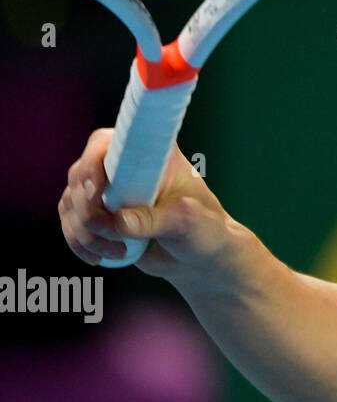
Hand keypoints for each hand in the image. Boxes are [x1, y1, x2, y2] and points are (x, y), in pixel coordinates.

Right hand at [58, 129, 250, 282]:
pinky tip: (97, 258)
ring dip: (87, 233)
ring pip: (71, 202)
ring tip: (120, 251)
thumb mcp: (188, 223)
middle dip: (91, 212)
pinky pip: (69, 222)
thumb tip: (120, 222)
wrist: (198, 255)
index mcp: (151, 153)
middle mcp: (124, 164)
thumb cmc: (202, 229)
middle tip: (117, 235)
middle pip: (80, 176)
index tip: (98, 193)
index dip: (93, 164)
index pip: (107, 142)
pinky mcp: (96, 213)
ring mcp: (106, 188)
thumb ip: (157, 220)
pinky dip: (78, 242)